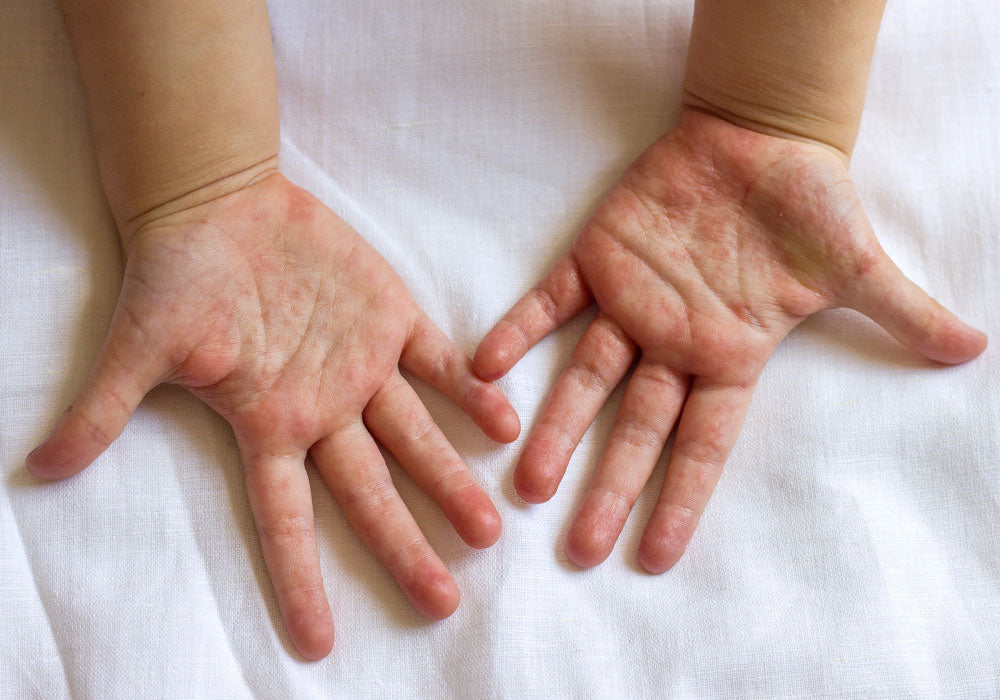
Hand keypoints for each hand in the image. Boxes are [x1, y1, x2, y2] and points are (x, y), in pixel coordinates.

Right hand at [26, 173, 519, 659]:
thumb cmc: (177, 276)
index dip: (299, 579)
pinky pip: (439, 364)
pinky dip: (470, 393)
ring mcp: (363, 366)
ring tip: (489, 530)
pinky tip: (504, 424)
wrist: (220, 202)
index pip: (285, 519)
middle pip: (369, 493)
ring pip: (415, 437)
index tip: (317, 643)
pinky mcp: (392, 319)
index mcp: (268, 424)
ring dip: (450, 478)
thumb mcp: (139, 347)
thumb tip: (41, 468)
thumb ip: (104, 408)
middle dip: (404, 544)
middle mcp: (323, 408)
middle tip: (445, 600)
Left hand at [474, 109, 985, 572]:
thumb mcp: (855, 265)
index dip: (680, 500)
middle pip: (636, 427)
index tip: (652, 557)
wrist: (760, 138)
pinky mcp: (596, 258)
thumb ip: (899, 311)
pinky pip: (551, 300)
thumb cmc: (808, 203)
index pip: (703, 443)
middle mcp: (672, 342)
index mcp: (729, 355)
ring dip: (555, 423)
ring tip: (525, 481)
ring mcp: (630, 304)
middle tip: (575, 546)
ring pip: (585, 376)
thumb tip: (972, 348)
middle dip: (608, 484)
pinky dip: (519, 327)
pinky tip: (483, 365)